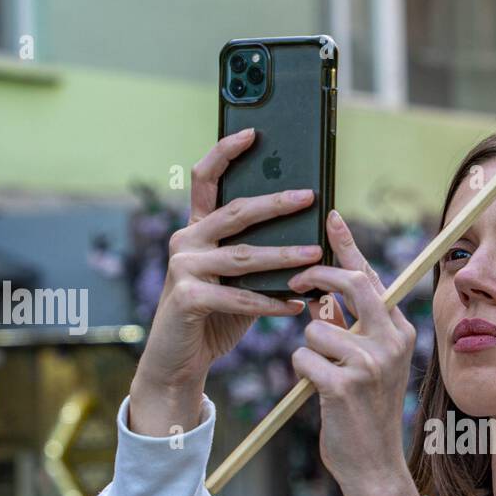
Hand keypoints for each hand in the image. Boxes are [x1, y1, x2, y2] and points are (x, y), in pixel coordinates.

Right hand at [130, 128, 321, 434]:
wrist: (179, 361)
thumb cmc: (214, 318)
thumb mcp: (237, 282)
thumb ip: (259, 259)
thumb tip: (308, 242)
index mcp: (197, 230)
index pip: (206, 180)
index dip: (225, 153)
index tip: (252, 134)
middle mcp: (185, 242)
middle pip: (235, 213)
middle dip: (275, 204)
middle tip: (309, 197)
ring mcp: (182, 268)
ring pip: (243, 256)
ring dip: (283, 257)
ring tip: (316, 257)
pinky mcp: (186, 297)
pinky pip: (237, 296)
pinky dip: (270, 302)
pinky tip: (296, 305)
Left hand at [287, 211, 418, 495]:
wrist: (373, 465)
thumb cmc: (364, 412)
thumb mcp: (368, 364)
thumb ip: (352, 328)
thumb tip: (325, 294)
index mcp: (400, 332)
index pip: (371, 277)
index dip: (348, 246)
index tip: (331, 216)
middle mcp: (392, 342)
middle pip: (350, 285)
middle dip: (317, 278)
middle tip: (296, 283)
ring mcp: (371, 363)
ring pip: (315, 327)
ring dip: (307, 349)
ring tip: (324, 376)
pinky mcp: (344, 385)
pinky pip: (303, 356)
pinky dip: (303, 372)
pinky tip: (319, 393)